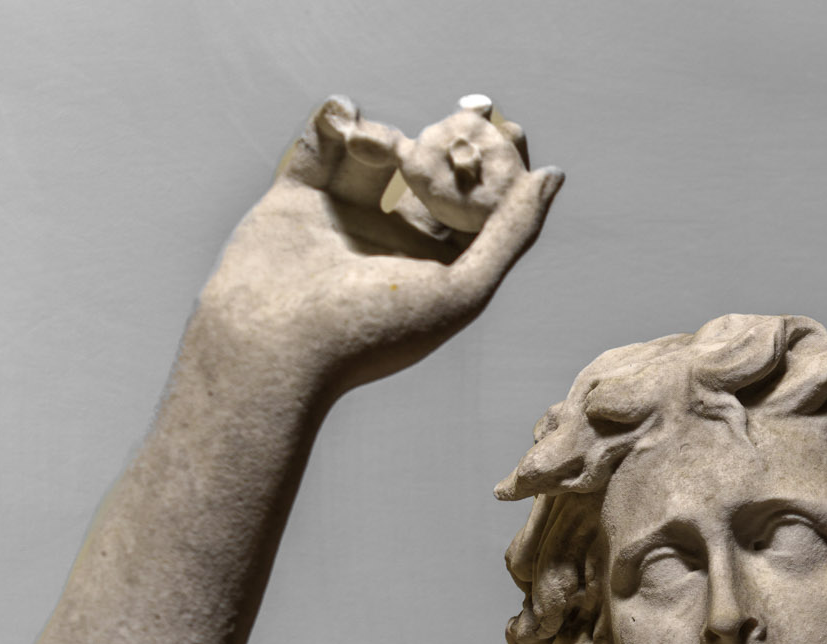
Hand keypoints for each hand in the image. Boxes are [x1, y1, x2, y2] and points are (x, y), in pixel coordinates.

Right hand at [197, 95, 562, 394]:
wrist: (276, 344)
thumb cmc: (374, 332)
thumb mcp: (464, 288)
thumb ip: (511, 234)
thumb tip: (551, 176)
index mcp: (437, 269)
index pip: (478, 206)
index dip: (497, 167)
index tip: (508, 130)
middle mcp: (394, 242)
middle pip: (431, 173)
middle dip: (446, 142)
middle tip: (459, 116)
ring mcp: (345, 217)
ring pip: (378, 152)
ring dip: (385, 136)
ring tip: (379, 143)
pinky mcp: (298, 197)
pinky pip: (322, 144)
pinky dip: (335, 122)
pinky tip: (348, 119)